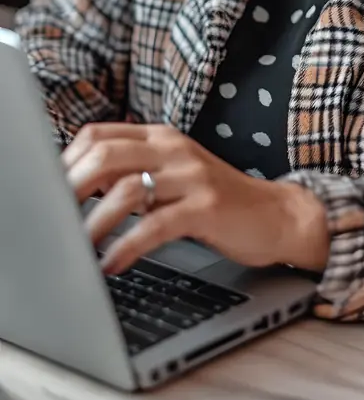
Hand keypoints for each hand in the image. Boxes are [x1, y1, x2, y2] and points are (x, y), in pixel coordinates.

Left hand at [62, 122, 329, 275]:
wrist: (276, 215)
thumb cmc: (217, 202)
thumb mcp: (172, 177)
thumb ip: (134, 175)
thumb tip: (77, 192)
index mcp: (161, 138)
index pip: (98, 135)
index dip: (66, 163)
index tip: (49, 194)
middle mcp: (174, 149)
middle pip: (105, 156)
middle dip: (70, 190)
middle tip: (54, 222)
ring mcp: (192, 176)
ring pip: (126, 190)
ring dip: (93, 224)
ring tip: (78, 250)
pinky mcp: (207, 207)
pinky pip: (155, 225)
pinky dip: (127, 246)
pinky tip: (113, 264)